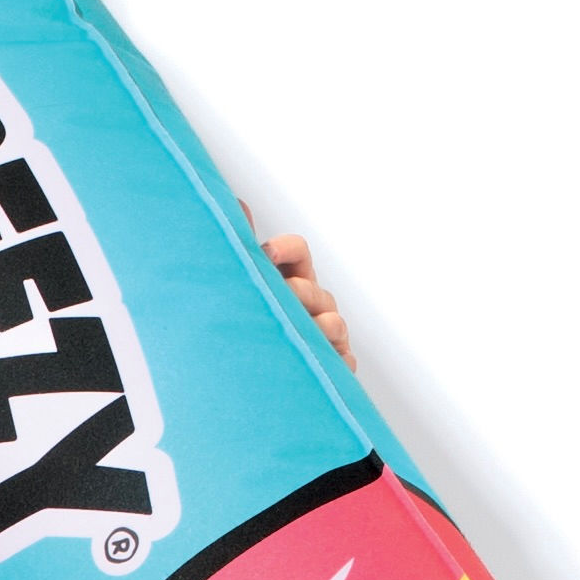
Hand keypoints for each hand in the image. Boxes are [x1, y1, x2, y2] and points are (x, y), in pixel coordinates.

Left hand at [242, 205, 355, 372]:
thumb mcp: (245, 282)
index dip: (286, 249)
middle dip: (300, 291)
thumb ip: (240, 246)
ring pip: (333, 323)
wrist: (250, 373)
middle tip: (285, 294)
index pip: (296, 252)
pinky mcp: (333, 362)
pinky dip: (337, 360)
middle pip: (313, 289)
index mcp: (288, 276)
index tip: (268, 253)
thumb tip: (237, 205)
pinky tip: (328, 361)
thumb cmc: (252, 320)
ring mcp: (324, 332)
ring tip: (310, 331)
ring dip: (323, 326)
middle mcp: (310, 301)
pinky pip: (343, 360)